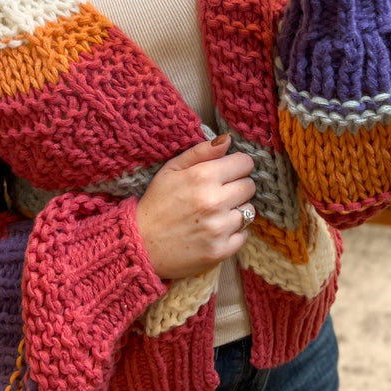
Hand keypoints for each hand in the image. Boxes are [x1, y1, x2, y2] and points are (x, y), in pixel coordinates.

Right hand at [135, 135, 255, 279]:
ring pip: (249, 211)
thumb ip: (201, 152)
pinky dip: (233, 233)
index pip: (245, 163)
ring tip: (215, 214)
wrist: (141, 245)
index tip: (226, 173)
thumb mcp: (171, 170)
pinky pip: (244, 235)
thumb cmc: (156, 204)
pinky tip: (215, 231)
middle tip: (219, 194)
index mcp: (202, 176)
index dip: (236, 166)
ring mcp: (219, 228)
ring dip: (236, 210)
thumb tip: (228, 139)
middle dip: (237, 186)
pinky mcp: (221, 251)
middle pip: (250, 186)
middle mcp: (214, 201)